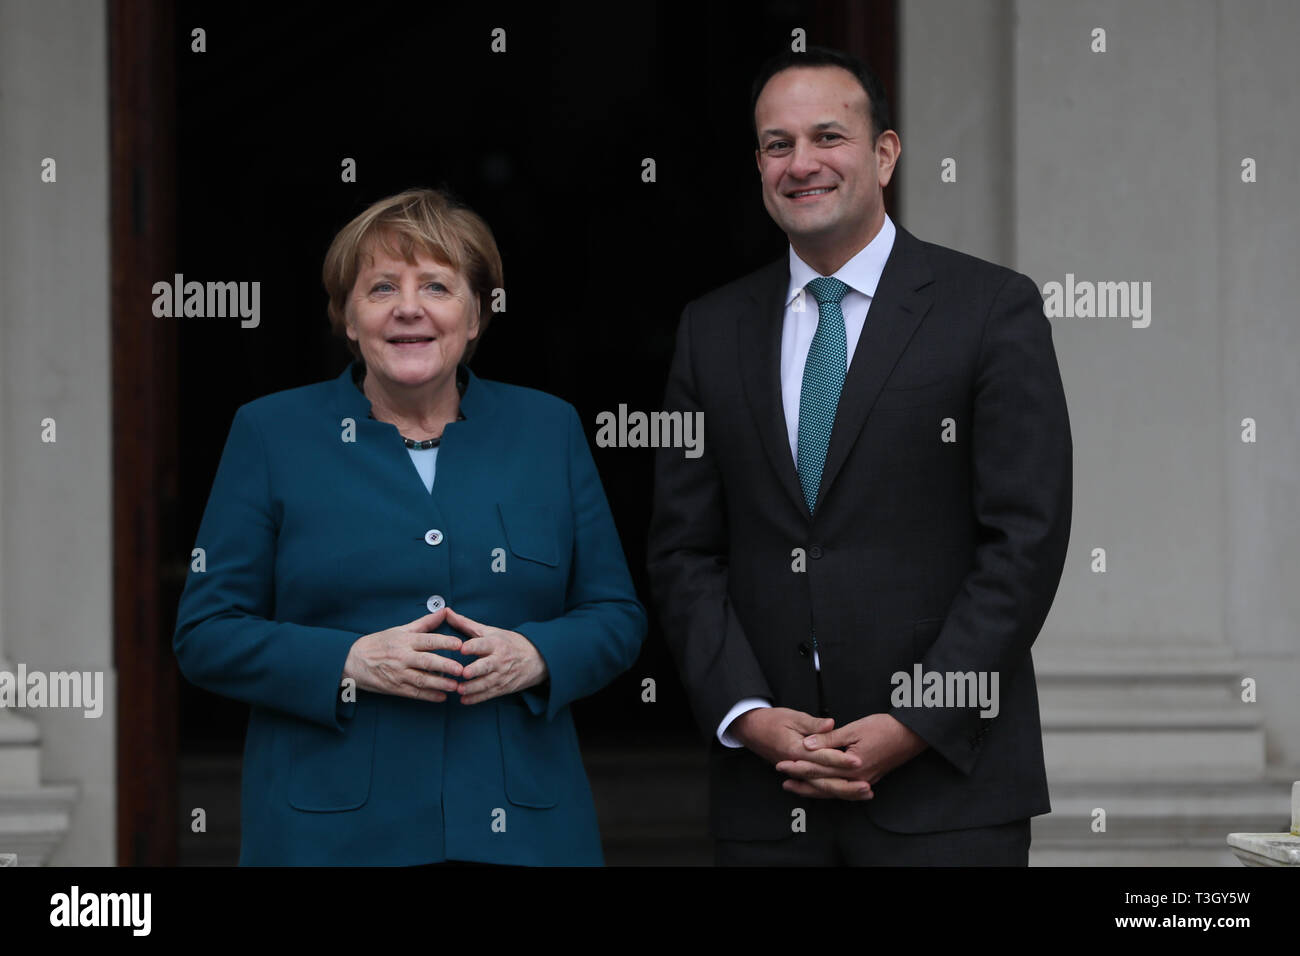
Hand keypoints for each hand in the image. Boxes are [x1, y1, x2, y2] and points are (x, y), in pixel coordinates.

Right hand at [342, 609, 463, 701]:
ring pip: (421, 679)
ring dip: (439, 684)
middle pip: (426, 661)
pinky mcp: (395, 688)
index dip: (444, 642)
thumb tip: (444, 611)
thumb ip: (425, 623)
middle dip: (445, 666)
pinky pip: (414, 693)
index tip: (459, 644)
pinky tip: (441, 698)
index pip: (427, 640)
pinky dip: (428, 696)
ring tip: (455, 686)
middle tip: (461, 670)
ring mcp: (398, 673)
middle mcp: (402, 657)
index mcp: (405, 641)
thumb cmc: (379, 643)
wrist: (353, 660)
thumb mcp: (400, 630)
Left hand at [445, 608, 547, 704]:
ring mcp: (502, 675)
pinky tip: (465, 700)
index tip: (462, 648)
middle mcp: (500, 660)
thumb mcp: (490, 631)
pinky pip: (489, 694)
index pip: (483, 644)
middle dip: (476, 670)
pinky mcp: (503, 687)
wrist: (537, 658)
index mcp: (496, 643)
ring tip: (460, 690)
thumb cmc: (509, 642)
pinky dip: (477, 698)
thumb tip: (446, 612)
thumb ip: (466, 624)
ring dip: (473, 688)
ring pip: (487, 683)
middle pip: (487, 666)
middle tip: (464, 673)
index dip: (473, 646)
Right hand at [731, 707, 868, 796]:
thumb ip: (813, 723)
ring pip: (821, 788)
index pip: (822, 757)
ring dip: (843, 791)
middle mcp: (796, 765)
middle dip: (847, 784)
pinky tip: (846, 793)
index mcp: (795, 749)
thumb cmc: (771, 720)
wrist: (750, 729)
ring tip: (863, 793)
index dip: (841, 760)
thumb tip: (831, 724)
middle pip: (823, 780)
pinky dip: (831, 791)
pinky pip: (815, 787)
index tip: (858, 761)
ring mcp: (795, 772)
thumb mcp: (792, 716)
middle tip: (867, 786)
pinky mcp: (797, 774)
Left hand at [777, 713, 927, 799]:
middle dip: (801, 781)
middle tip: (782, 778)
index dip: (799, 767)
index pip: (819, 769)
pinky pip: (843, 791)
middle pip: (823, 784)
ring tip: (794, 787)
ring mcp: (864, 782)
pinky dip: (829, 791)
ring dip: (813, 790)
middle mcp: (857, 779)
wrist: (911, 735)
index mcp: (852, 766)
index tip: (782, 764)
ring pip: (833, 791)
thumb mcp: (853, 729)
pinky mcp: (868, 780)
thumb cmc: (884, 728)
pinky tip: (820, 790)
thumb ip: (829, 739)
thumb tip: (806, 745)